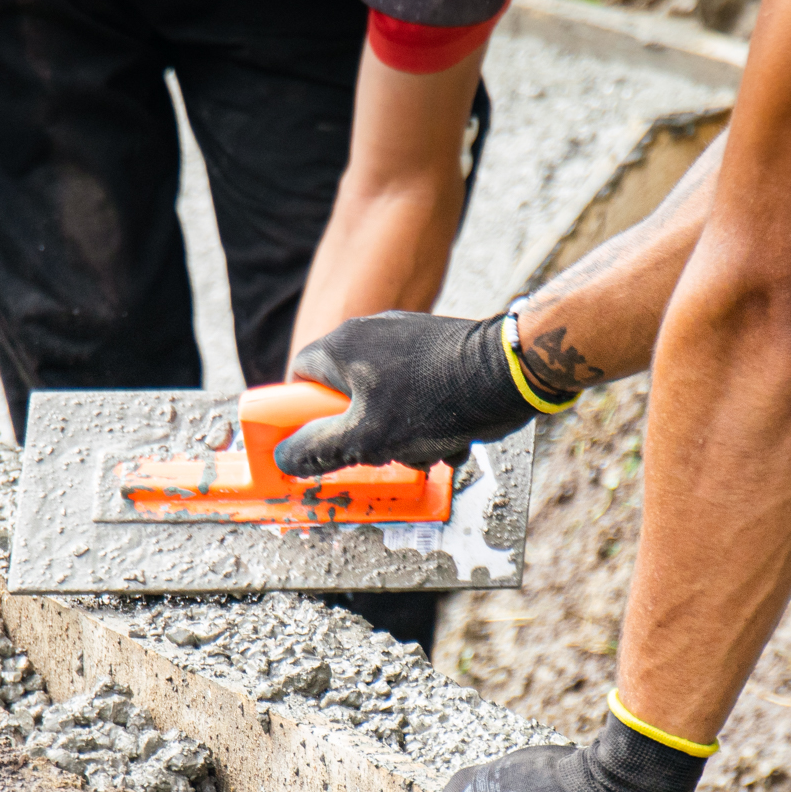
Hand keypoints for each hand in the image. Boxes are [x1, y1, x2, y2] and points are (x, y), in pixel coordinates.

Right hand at [276, 309, 567, 477]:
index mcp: (342, 347)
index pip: (300, 378)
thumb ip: (317, 450)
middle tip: (379, 452)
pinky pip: (417, 393)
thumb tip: (284, 458)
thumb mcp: (364, 438)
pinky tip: (448, 434)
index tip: (315, 443)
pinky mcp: (437, 349)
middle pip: (345, 394)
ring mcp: (406, 338)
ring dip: (399, 433)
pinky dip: (427, 419)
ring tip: (424, 445)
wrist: (506, 375)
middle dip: (362, 433)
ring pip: (384, 399)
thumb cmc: (433, 403)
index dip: (302, 415)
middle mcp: (370, 334)